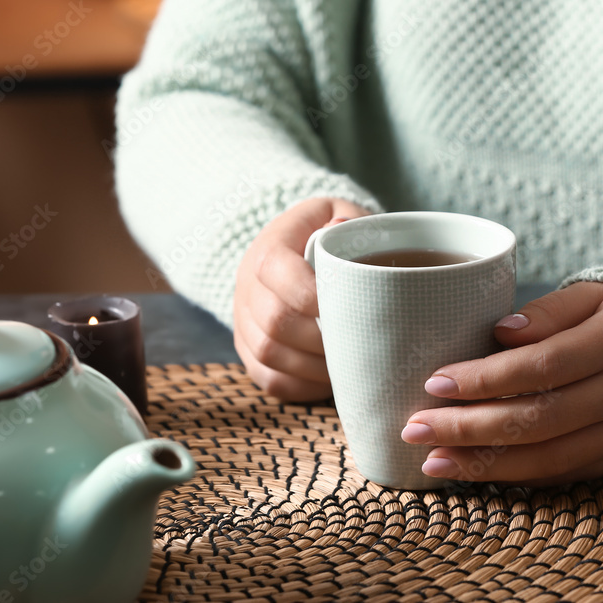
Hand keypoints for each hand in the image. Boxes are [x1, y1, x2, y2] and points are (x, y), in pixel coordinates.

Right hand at [234, 197, 370, 401]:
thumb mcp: (342, 217)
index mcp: (269, 246)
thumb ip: (347, 221)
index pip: (275, 269)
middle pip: (272, 321)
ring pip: (267, 354)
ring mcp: (244, 320)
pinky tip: (330, 379)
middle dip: (319, 339)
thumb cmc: (333, 237)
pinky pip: (269, 378)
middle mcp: (247, 284)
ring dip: (313, 366)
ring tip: (349, 365)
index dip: (310, 294)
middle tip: (357, 344)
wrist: (302, 251)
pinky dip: (302, 385)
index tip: (349, 308)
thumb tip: (341, 227)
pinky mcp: (249, 350)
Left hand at [401, 282, 602, 485]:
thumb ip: (547, 311)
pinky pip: (567, 475)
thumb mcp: (595, 294)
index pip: (541, 366)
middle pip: (539, 420)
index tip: (435, 383)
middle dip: (470, 428)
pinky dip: (520, 477)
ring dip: (486, 465)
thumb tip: (498, 333)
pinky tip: (478, 473)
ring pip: (550, 458)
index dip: (485, 379)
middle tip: (417, 428)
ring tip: (434, 462)